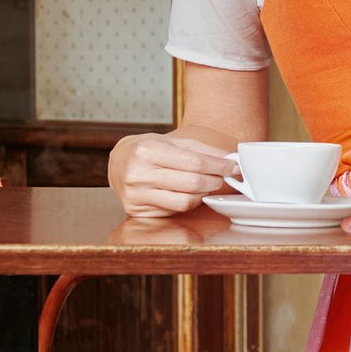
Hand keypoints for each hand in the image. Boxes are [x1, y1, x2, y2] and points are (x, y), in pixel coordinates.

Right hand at [110, 130, 240, 217]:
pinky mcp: (137, 209)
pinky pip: (174, 210)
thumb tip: (229, 159)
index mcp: (148, 150)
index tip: (233, 167)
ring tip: (206, 184)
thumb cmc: (146, 150)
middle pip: (192, 183)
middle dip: (214, 180)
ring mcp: (137, 194)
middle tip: (222, 177)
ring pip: (185, 201)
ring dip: (203, 194)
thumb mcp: (170, 141)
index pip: (194, 162)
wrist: (118, 162)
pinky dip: (189, 202)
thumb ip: (200, 150)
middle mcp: (139, 173)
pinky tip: (190, 194)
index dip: (218, 166)